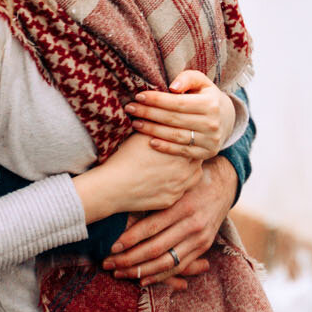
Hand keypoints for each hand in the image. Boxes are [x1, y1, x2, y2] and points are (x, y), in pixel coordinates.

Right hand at [72, 133, 200, 223]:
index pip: (193, 141)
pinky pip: (181, 191)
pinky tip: (168, 177)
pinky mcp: (171, 200)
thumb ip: (160, 124)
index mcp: (180, 151)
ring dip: (189, 169)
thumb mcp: (143, 134)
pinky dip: (178, 184)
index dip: (188, 136)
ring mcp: (179, 188)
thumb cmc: (127, 157)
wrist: (114, 186)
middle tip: (182, 148)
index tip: (184, 133)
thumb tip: (166, 111)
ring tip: (177, 163)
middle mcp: (185, 171)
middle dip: (190, 153)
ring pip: (194, 176)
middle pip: (197, 158)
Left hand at [103, 154, 237, 286]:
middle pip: (156, 248)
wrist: (224, 184)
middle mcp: (193, 224)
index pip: (152, 227)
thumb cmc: (191, 180)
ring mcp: (200, 239)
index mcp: (184, 205)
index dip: (130, 239)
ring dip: (140, 271)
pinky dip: (159, 276)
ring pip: (166, 262)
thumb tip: (121, 205)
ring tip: (119, 273)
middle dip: (129, 259)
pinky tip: (142, 280)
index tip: (111, 247)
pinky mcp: (203, 247)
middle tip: (108, 263)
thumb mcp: (176, 183)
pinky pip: (178, 267)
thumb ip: (155, 196)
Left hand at [125, 71, 235, 158]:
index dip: (157, 100)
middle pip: (174, 119)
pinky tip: (150, 141)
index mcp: (211, 104)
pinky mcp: (206, 153)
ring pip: (176, 136)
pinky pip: (182, 151)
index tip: (139, 96)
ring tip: (136, 124)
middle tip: (130, 109)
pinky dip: (165, 147)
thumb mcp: (201, 82)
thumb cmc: (205, 96)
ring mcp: (210, 141)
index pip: (178, 103)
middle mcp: (212, 123)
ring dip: (152, 131)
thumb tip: (172, 87)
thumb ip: (187, 78)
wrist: (225, 119)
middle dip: (149, 113)